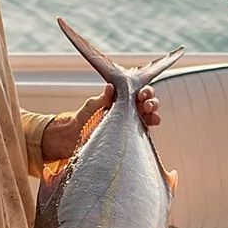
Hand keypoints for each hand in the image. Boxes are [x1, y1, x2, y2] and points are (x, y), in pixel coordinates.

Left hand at [41, 85, 162, 162]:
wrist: (73, 140)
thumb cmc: (81, 120)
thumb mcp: (90, 108)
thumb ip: (101, 99)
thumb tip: (110, 87)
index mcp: (120, 100)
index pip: (136, 92)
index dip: (143, 91)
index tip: (142, 94)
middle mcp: (127, 110)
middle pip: (146, 102)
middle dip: (151, 101)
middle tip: (147, 104)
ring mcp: (130, 123)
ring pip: (149, 115)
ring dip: (154, 113)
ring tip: (153, 115)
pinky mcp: (131, 136)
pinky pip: (144, 129)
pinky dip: (151, 124)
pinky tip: (153, 123)